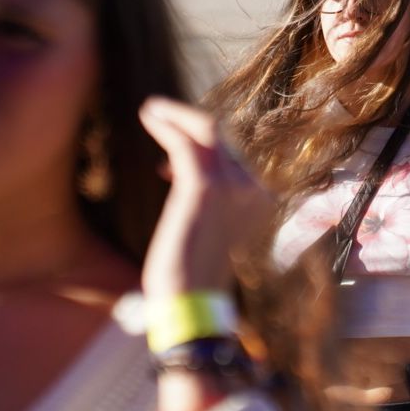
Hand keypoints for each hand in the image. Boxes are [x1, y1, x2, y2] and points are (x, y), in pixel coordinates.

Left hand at [138, 97, 274, 298]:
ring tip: (151, 110)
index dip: (202, 148)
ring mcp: (232, 186)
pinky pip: (184, 143)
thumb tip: (175, 171)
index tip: (169, 161)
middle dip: (188, 123)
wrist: (191, 300)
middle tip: (159, 114)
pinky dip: (166, 124)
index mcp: (261, 200)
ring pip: (206, 131)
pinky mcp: (204, 187)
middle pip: (221, 138)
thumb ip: (208, 200)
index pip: (233, 155)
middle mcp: (253, 189)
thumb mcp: (210, 229)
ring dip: (176, 116)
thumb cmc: (193, 274)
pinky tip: (148, 115)